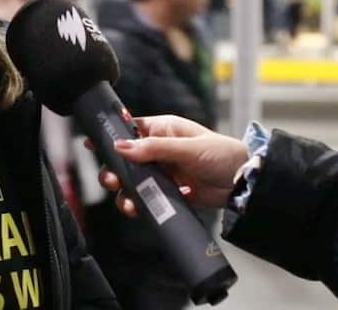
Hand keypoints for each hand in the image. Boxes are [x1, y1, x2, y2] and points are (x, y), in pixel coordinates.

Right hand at [96, 114, 249, 214]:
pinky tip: (137, 208)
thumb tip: (121, 145)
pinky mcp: (169, 192)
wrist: (244, 183)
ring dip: (126, 191)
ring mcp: (164, 172)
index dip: (111, 136)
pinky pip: (147, 198)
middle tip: (111, 180)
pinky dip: (139, 204)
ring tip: (127, 200)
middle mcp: (160, 150)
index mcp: (164, 130)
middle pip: (126, 159)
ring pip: (134, 181)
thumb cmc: (221, 154)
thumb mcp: (187, 148)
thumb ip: (154, 148)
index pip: (130, 129)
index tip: (93, 144)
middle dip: (115, 170)